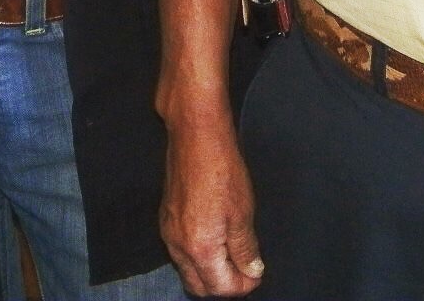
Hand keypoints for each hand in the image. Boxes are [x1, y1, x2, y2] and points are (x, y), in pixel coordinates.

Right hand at [162, 112, 264, 296]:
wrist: (196, 137)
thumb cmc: (221, 169)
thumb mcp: (243, 213)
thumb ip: (246, 248)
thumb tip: (252, 270)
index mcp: (200, 249)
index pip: (221, 287)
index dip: (243, 285)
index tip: (257, 275)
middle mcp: (178, 247)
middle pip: (200, 286)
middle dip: (224, 285)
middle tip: (246, 271)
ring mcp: (168, 233)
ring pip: (188, 270)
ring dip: (210, 272)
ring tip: (234, 256)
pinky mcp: (166, 220)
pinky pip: (180, 252)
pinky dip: (199, 256)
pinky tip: (216, 240)